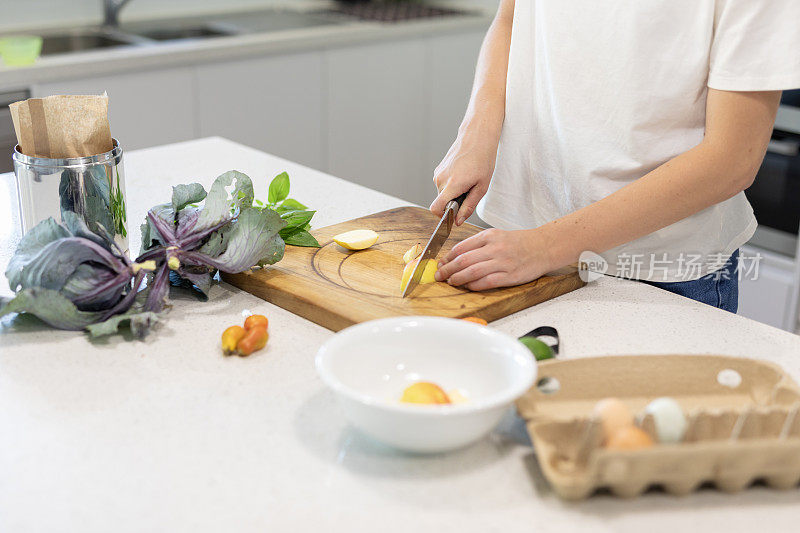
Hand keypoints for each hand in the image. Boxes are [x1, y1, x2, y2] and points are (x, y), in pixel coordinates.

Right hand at [429, 129, 498, 225]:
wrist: (477, 137)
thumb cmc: (483, 159)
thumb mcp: (481, 187)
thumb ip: (469, 206)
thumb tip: (458, 221)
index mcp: (452, 184)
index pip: (435, 208)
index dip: (443, 216)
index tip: (453, 216)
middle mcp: (441, 179)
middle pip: (441, 202)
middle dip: (453, 202)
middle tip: (469, 191)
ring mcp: (438, 173)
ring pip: (442, 193)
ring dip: (453, 193)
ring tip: (468, 180)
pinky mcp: (439, 169)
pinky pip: (443, 184)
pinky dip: (452, 184)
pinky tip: (463, 174)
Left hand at [435, 228, 556, 290]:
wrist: (544, 246)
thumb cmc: (520, 243)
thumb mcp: (498, 236)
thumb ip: (479, 245)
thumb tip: (457, 256)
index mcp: (489, 236)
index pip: (462, 247)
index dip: (448, 257)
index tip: (441, 264)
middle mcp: (495, 248)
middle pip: (463, 260)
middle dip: (448, 269)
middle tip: (439, 275)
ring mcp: (503, 262)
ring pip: (473, 271)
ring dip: (458, 278)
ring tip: (451, 282)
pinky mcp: (510, 276)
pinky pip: (487, 282)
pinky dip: (474, 285)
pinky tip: (468, 286)